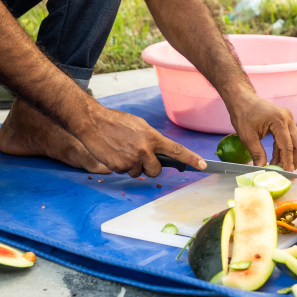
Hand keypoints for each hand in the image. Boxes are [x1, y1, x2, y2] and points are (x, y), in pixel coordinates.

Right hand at [76, 103, 205, 177]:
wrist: (93, 123)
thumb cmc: (117, 122)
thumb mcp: (139, 126)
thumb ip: (151, 140)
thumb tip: (159, 152)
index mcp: (152, 137)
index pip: (176, 150)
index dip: (191, 158)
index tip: (203, 165)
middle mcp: (144, 150)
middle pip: (156, 170)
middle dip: (150, 167)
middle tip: (139, 155)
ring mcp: (132, 160)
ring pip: (139, 173)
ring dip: (133, 166)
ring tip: (122, 150)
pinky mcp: (119, 168)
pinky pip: (125, 173)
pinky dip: (121, 166)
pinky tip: (115, 154)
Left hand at [224, 88, 296, 171]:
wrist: (242, 99)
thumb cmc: (243, 115)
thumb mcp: (248, 137)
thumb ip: (257, 154)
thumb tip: (261, 170)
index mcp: (279, 121)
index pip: (287, 146)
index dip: (288, 162)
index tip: (287, 174)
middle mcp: (287, 118)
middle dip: (294, 159)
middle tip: (288, 172)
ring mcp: (288, 118)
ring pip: (294, 141)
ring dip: (288, 155)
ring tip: (278, 167)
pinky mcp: (285, 120)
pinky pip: (288, 137)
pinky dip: (283, 148)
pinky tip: (276, 158)